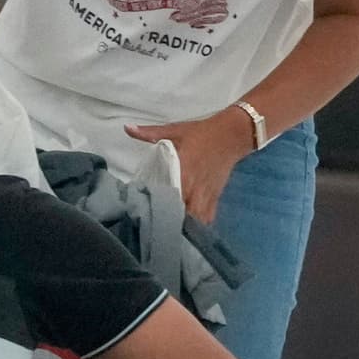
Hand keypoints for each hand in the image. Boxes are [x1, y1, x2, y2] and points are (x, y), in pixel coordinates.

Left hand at [123, 112, 257, 224]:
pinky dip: (198, 224)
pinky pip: (207, 217)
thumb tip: (126, 128)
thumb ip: (149, 133)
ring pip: (196, 219)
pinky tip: (189, 228)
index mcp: (182, 171)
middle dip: (170, 221)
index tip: (144, 212)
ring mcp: (206, 194)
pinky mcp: (215, 197)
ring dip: (184, 225)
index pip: (168, 196)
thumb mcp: (174, 130)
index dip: (157, 207)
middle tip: (156, 226)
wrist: (232, 135)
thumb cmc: (201, 133)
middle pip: (182, 214)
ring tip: (171, 231)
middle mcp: (194, 187)